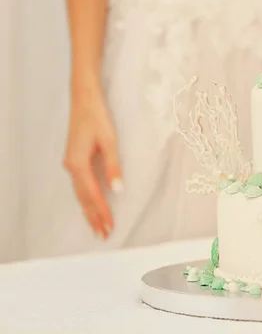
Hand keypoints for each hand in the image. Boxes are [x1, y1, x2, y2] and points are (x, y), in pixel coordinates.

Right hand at [63, 85, 120, 238]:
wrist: (84, 99)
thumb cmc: (97, 118)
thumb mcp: (110, 141)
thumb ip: (113, 167)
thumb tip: (118, 190)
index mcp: (78, 164)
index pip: (93, 195)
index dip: (102, 212)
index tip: (110, 227)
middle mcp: (71, 166)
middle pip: (83, 198)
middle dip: (94, 217)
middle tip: (103, 235)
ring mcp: (70, 163)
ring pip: (80, 193)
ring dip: (89, 210)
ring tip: (97, 226)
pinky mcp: (74, 159)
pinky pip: (79, 185)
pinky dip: (85, 198)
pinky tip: (90, 205)